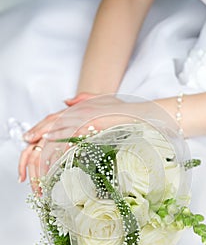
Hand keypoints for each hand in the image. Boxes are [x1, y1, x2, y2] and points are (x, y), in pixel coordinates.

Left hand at [18, 95, 159, 191]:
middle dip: (37, 131)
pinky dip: (60, 139)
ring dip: (44, 138)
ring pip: (58, 128)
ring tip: (33, 146)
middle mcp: (80, 109)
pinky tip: (51, 145)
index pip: (56, 116)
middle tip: (26, 139)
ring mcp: (86, 116)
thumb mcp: (103, 101)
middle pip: (53, 121)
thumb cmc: (123, 110)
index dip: (42, 124)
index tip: (31, 134)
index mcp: (80, 106)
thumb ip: (84, 99)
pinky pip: (71, 133)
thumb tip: (66, 100)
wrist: (140, 113)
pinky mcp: (92, 124)